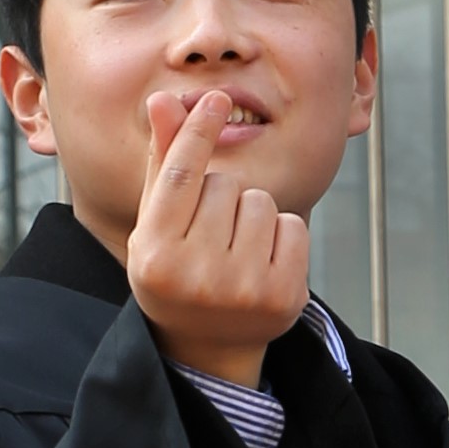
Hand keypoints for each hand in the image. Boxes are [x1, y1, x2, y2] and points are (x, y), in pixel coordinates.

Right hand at [131, 88, 309, 384]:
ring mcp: (242, 290)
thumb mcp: (157, 224)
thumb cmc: (176, 271)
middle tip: (210, 237)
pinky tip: (262, 262)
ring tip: (235, 250)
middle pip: (225, 185)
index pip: (181, 177)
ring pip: (260, 202)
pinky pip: (292, 225)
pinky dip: (282, 235)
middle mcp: (196, 276)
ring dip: (252, 214)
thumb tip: (165, 99)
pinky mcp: (283, 297)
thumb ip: (164, 163)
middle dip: (221, 197)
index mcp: (156, 257)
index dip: (198, 132)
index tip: (218, 99)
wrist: (207, 348)